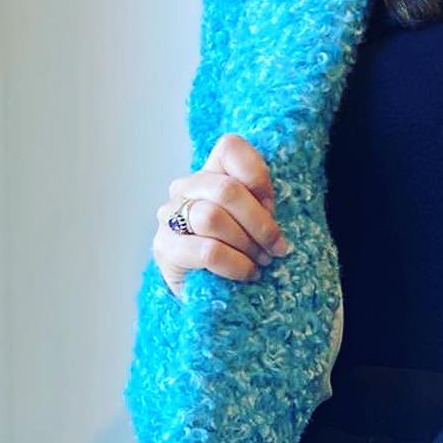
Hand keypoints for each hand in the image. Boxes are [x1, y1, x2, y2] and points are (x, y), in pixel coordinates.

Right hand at [152, 132, 292, 300]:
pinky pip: (207, 251)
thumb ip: (261, 205)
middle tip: (276, 247)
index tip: (272, 206)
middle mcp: (185, 188)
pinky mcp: (166, 249)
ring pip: (212, 217)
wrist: (211, 295)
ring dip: (246, 243)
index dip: (257, 174)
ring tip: (261, 262)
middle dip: (259, 222)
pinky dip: (235, 264)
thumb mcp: (256, 223)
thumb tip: (271, 208)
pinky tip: (247, 274)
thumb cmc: (240, 252)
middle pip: (226, 189)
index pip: (229, 148)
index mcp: (210, 173)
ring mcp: (170, 217)